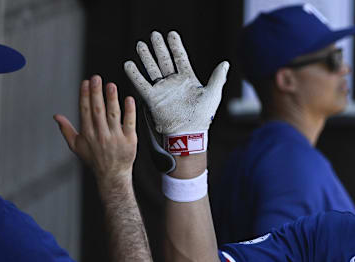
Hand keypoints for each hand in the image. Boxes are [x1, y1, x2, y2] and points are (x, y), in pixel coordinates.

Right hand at [54, 76, 136, 185]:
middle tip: (97, 79)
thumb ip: (66, 130)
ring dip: (112, 99)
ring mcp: (116, 137)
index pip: (85, 111)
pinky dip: (129, 111)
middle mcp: (101, 134)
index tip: (86, 83)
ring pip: (113, 115)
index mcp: (88, 134)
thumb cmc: (95, 160)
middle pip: (98, 110)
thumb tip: (56, 117)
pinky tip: (129, 100)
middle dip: (96, 93)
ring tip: (111, 86)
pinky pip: (129, 123)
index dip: (85, 96)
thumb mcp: (76, 146)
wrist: (112, 175)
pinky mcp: (129, 140)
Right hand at [124, 31, 228, 170]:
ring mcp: (162, 90)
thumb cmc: (202, 117)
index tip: (171, 34)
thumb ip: (218, 78)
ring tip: (140, 44)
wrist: (188, 133)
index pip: (180, 58)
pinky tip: (128, 64)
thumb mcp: (212, 94)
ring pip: (152, 68)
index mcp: (188, 80)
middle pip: (164, 60)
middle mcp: (174, 83)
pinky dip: (134, 74)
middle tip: (154, 35)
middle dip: (159, 47)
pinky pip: (141, 84)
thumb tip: (226, 63)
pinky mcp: (153, 99)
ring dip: (146, 56)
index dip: (176, 46)